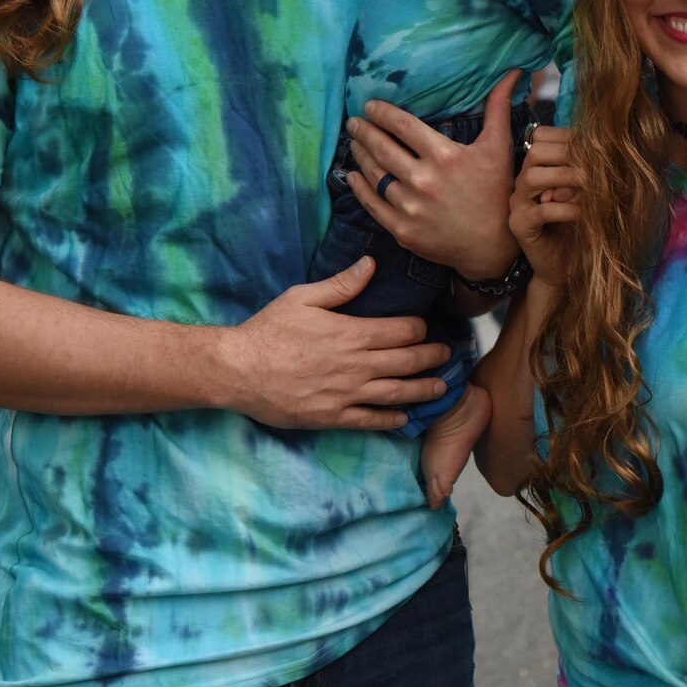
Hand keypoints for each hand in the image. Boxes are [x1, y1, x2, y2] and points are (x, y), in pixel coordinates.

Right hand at [222, 257, 452, 430]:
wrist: (238, 371)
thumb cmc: (268, 330)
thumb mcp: (302, 298)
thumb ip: (341, 285)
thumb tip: (371, 265)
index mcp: (350, 333)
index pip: (400, 331)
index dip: (420, 330)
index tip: (427, 328)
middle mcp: (354, 366)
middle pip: (406, 362)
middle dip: (432, 358)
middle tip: (448, 355)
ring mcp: (345, 394)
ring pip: (396, 393)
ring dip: (423, 390)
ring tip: (441, 387)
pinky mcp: (332, 417)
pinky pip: (370, 421)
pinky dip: (391, 420)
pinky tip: (404, 418)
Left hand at [345, 70, 523, 280]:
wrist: (493, 247)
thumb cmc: (497, 193)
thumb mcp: (498, 148)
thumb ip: (498, 108)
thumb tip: (511, 72)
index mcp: (444, 156)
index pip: (402, 125)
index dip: (382, 112)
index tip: (369, 105)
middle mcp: (424, 180)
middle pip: (382, 147)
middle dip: (363, 131)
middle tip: (353, 121)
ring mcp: (410, 207)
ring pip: (374, 174)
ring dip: (359, 155)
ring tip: (354, 143)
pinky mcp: (402, 230)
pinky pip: (371, 204)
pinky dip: (358, 187)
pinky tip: (352, 175)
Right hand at [510, 124, 580, 287]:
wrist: (565, 267)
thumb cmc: (577, 226)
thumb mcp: (585, 193)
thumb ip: (585, 173)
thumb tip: (602, 150)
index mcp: (536, 169)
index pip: (542, 138)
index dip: (568, 137)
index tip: (595, 144)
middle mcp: (522, 183)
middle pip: (535, 152)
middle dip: (568, 154)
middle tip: (595, 164)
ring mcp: (518, 204)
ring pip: (532, 177)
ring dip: (565, 177)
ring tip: (590, 185)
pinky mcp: (520, 226)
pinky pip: (540, 211)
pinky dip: (565, 209)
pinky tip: (583, 212)